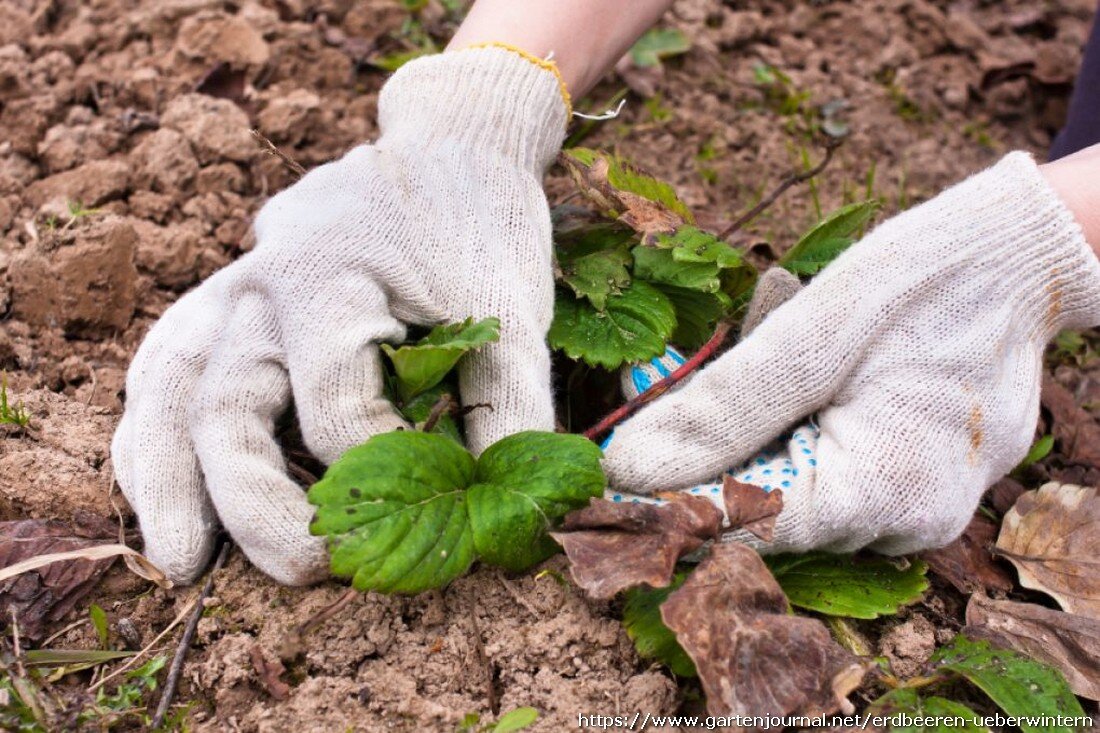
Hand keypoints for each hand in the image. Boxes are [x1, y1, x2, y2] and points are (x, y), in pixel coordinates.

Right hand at [112, 47, 566, 584]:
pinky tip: (166, 485)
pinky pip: (171, 360)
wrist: (453, 143)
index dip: (377, 473)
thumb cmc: (484, 226)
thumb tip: (506, 516)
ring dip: (168, 477)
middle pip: (226, 406)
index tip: (424, 506)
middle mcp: (260, 280)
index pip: (331, 408)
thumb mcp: (513, 314)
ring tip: (183, 560)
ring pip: (169, 385)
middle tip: (309, 569)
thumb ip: (511, 410)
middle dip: (257, 504)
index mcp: (326, 274)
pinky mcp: (234, 294)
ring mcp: (235, 283)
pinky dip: (158, 426)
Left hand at [602, 152, 1099, 554]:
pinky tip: (807, 359)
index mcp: (883, 491)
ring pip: (789, 486)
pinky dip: (795, 422)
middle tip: (702, 374)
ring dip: (758, 424)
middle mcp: (903, 523)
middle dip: (718, 445)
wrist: (1022, 257)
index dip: (667, 504)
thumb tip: (627, 470)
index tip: (603, 480)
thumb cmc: (927, 280)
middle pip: (763, 509)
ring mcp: (913, 509)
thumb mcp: (811, 334)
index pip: (743, 527)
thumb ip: (720, 410)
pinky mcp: (911, 485)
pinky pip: (825, 468)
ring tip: (780, 329)